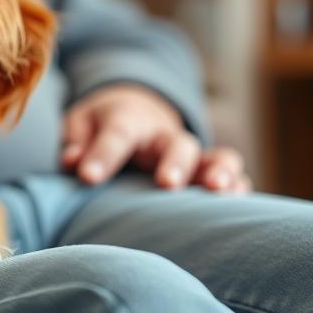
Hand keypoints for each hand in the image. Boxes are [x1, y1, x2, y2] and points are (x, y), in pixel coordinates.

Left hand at [62, 84, 250, 192]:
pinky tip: (240, 206)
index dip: (103, 154)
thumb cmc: (102, 121)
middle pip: (177, 144)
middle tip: (166, 184)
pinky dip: (239, 186)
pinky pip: (232, 175)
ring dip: (220, 171)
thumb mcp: (80, 122)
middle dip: (174, 163)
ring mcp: (190, 153)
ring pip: (216, 155)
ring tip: (219, 190)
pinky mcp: (206, 168)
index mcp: (128, 119)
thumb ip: (76, 141)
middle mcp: (164, 135)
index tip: (87, 176)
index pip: (118, 133)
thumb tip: (72, 162)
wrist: (134, 107)